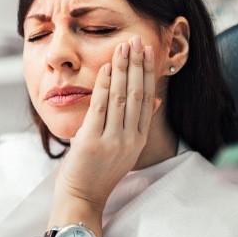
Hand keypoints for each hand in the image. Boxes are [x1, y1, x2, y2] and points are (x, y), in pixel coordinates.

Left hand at [55, 35, 157, 213]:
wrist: (83, 196)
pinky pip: (100, 108)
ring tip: (123, 47)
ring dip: (123, 70)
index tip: (148, 52)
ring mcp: (112, 141)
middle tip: (137, 40)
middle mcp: (130, 139)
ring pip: (121, 98)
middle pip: (137, 94)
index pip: (147, 99)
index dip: (148, 73)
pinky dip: (104, 85)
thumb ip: (138, 124)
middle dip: (137, 65)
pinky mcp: (93, 141)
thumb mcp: (126, 149)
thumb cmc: (100, 171)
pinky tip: (107, 68)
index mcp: (138, 139)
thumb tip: (155, 100)